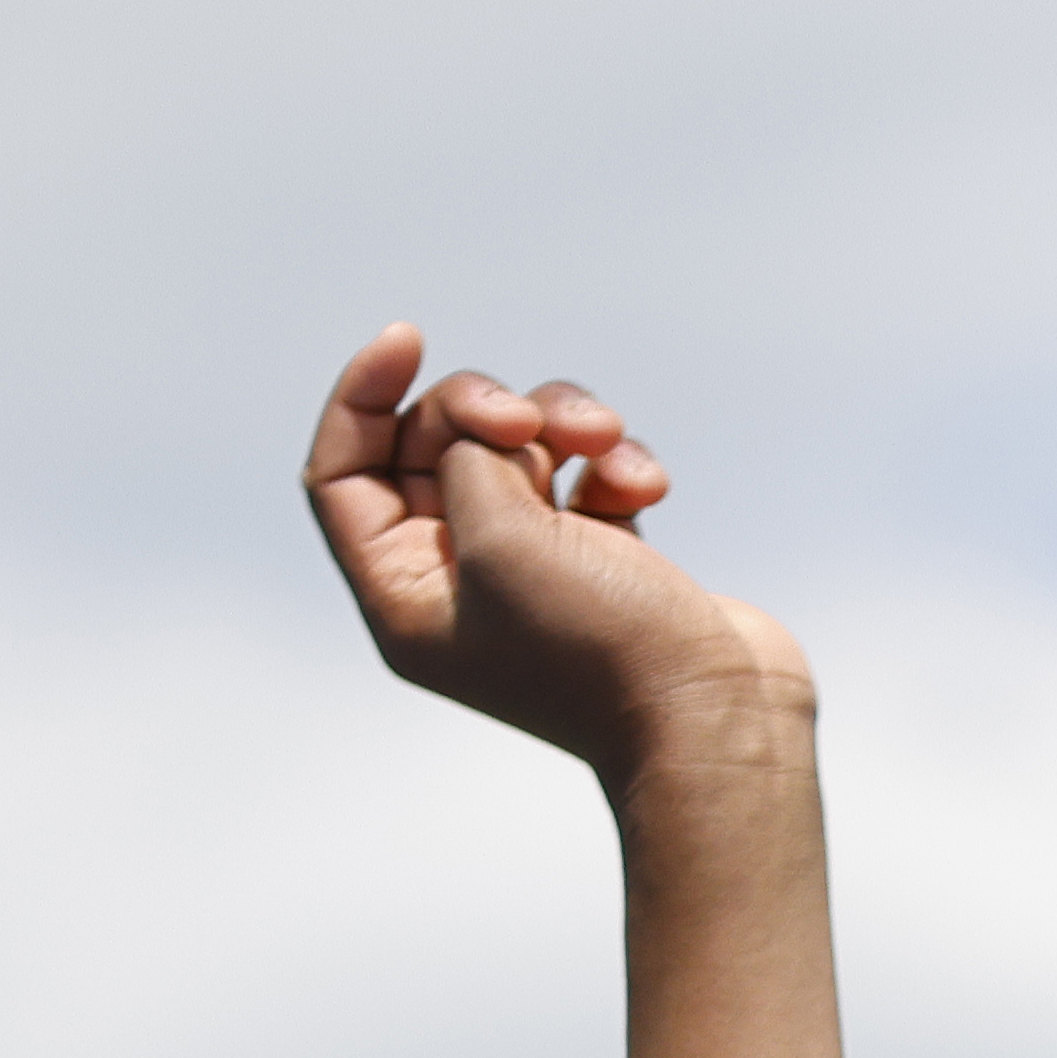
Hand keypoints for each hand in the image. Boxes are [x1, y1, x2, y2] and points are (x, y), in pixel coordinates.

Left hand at [302, 321, 809, 770]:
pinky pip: (585, 472)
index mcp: (403, 594)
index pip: (342, 473)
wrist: (714, 719)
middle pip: (432, 444)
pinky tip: (645, 487)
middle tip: (530, 422)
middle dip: (483, 409)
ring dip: (562, 424)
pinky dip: (613, 463)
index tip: (406, 338)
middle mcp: (457, 580)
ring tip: (609, 445)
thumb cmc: (597, 650)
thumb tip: (485, 433)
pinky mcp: (600, 556)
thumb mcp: (499, 535)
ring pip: (518, 446)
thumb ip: (465, 455)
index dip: (361, 396)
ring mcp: (531, 568)